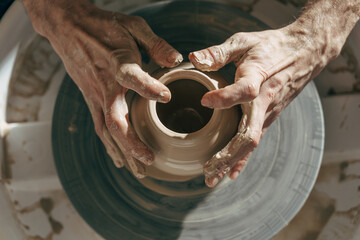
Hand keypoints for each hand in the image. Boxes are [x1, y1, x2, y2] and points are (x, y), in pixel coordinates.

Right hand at [22, 0, 182, 177]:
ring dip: (123, 153)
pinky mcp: (90, 99)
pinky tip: (119, 158)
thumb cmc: (103, 26)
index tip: (166, 96)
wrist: (68, 27)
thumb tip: (176, 59)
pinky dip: (110, 146)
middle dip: (132, 143)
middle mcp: (105, 86)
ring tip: (138, 171)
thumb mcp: (133, 27)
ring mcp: (95, 96)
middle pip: (115, 121)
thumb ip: (155, 44)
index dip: (148, 87)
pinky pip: (100, 127)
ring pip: (107, 131)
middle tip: (150, 160)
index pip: (132, 78)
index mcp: (118, 64)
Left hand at [189, 14, 348, 186]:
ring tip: (211, 179)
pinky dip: (242, 159)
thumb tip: (192, 59)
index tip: (205, 101)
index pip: (244, 91)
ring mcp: (268, 113)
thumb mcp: (244, 41)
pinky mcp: (268, 117)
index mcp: (258, 77)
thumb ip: (218, 52)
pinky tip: (232, 173)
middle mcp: (264, 102)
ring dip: (231, 163)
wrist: (304, 53)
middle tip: (206, 170)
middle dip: (226, 155)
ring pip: (250, 144)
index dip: (224, 98)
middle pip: (248, 135)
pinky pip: (255, 142)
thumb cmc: (271, 46)